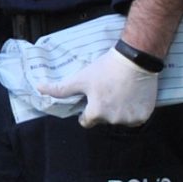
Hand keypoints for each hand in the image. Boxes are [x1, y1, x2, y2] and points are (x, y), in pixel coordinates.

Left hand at [36, 48, 158, 127]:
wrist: (135, 60)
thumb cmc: (106, 68)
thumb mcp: (81, 78)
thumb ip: (60, 89)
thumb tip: (38, 88)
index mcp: (96, 113)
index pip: (87, 121)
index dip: (88, 110)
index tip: (94, 97)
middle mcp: (113, 120)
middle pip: (104, 120)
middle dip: (104, 109)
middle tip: (109, 91)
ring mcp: (130, 120)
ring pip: (120, 120)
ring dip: (119, 110)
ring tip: (121, 92)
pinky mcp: (144, 116)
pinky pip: (136, 118)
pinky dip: (134, 110)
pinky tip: (132, 96)